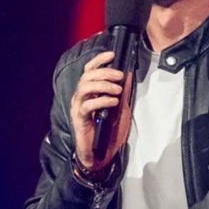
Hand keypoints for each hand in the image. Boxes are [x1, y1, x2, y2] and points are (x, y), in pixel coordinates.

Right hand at [70, 51, 132, 171]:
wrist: (101, 154)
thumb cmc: (109, 130)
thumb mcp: (121, 107)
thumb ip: (123, 91)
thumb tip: (130, 74)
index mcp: (89, 92)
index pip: (89, 69)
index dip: (99, 60)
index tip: (112, 54)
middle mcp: (81, 97)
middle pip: (87, 76)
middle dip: (105, 72)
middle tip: (120, 76)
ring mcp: (79, 108)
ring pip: (85, 88)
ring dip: (103, 85)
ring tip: (117, 90)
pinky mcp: (80, 119)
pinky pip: (87, 106)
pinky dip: (102, 101)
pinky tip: (113, 102)